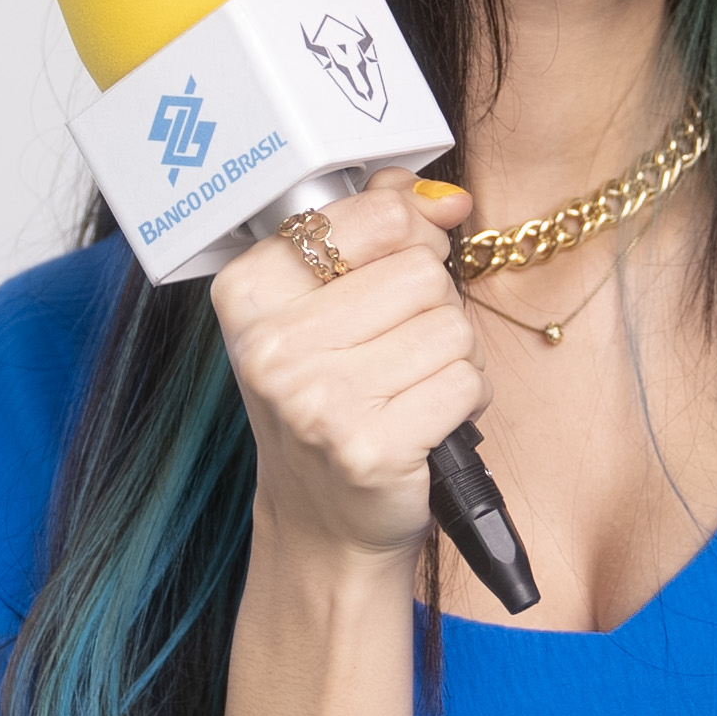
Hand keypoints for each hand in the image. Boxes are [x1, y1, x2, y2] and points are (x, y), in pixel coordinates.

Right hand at [208, 171, 484, 567]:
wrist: (326, 519)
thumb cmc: (332, 400)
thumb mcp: (329, 302)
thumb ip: (377, 226)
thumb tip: (444, 196)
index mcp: (249, 290)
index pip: (377, 214)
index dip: (411, 237)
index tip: (395, 272)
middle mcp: (271, 345)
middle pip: (422, 270)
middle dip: (433, 308)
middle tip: (396, 351)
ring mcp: (316, 400)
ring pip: (452, 326)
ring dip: (452, 357)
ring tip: (410, 387)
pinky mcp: (369, 448)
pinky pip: (467, 382)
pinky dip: (464, 400)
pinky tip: (424, 421)